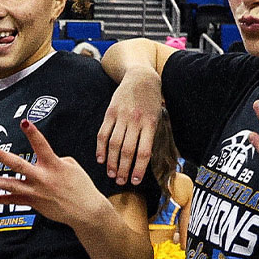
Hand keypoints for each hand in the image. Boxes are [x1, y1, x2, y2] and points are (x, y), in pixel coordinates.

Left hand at [0, 119, 107, 225]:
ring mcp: (36, 191)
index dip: (33, 133)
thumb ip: (54, 159)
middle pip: (19, 165)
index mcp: (54, 165)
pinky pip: (13, 201)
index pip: (42, 145)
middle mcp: (42, 177)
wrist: (86, 211)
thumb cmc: (81, 186)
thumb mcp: (72, 166)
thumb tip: (41, 159)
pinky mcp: (33, 203)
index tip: (24, 122)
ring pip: (10, 185)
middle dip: (2, 157)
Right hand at [96, 66, 160, 184]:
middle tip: (120, 181)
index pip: (144, 152)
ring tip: (111, 173)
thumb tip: (144, 158)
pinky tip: (101, 158)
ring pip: (114, 144)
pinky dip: (101, 148)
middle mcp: (135, 121)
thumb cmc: (151, 100)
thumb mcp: (157, 116)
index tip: (135, 181)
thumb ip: (151, 135)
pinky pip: (103, 133)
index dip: (139, 169)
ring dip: (111, 162)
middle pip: (127, 151)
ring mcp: (121, 117)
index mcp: (150, 124)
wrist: (141, 77)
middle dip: (123, 169)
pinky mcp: (110, 113)